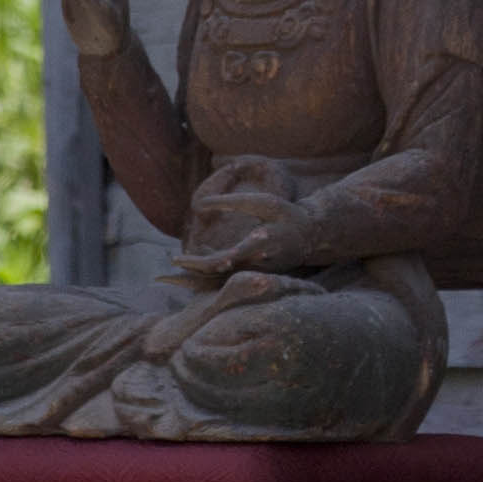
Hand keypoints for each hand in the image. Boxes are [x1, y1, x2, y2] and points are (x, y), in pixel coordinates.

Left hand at [178, 210, 313, 280]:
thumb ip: (232, 202)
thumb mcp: (262, 202)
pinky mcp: (256, 274)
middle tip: (171, 261)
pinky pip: (227, 277)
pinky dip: (210, 271)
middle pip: (216, 273)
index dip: (198, 262)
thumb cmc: (286, 214)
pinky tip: (198, 259)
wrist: (311, 234)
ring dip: (197, 274)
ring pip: (220, 279)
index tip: (176, 259)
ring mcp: (255, 273)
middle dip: (191, 269)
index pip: (222, 260)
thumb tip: (200, 203)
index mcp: (256, 246)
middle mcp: (254, 265)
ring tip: (175, 263)